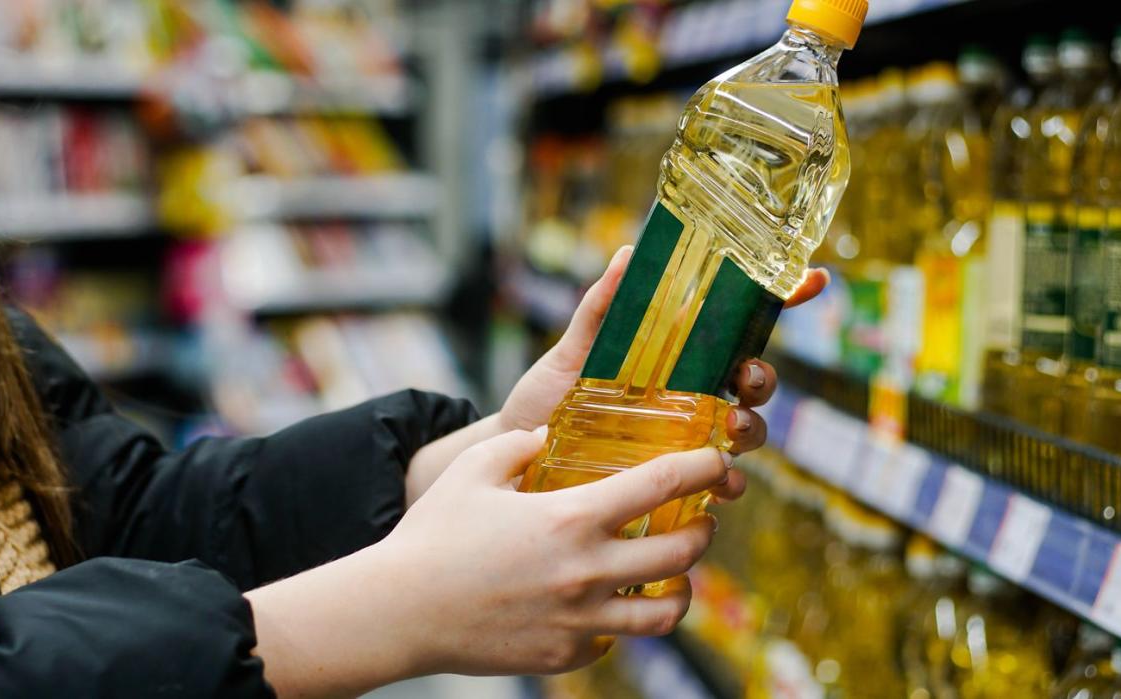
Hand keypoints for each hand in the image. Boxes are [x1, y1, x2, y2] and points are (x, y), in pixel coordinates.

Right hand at [385, 429, 727, 676]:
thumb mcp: (473, 470)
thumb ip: (518, 444)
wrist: (401, 612)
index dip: (703, 466)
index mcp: (571, 518)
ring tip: (674, 574)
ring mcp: (581, 621)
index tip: (718, 460)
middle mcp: (588, 571)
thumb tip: (547, 437)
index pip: (662, 484)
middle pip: (683, 554)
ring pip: (665, 613)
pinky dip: (622, 623)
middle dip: (703, 531)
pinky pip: (615, 641)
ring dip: (680, 588)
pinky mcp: (566, 655)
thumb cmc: (433, 535)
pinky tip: (608, 605)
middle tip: (699, 519)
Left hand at [498, 248, 828, 481]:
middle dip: (764, 377)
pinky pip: (719, 485)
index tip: (812, 278)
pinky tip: (723, 483)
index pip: (738, 325)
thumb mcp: (570, 353)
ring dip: (751, 428)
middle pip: (753, 381)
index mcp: (675, 356)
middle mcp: (691, 396)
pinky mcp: (674, 482)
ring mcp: (686, 440)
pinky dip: (730, 484)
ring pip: (745, 432)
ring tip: (731, 427)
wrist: (512, 464)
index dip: (781, 300)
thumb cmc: (545, 403)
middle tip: (748, 378)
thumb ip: (600, 309)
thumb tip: (626, 254)